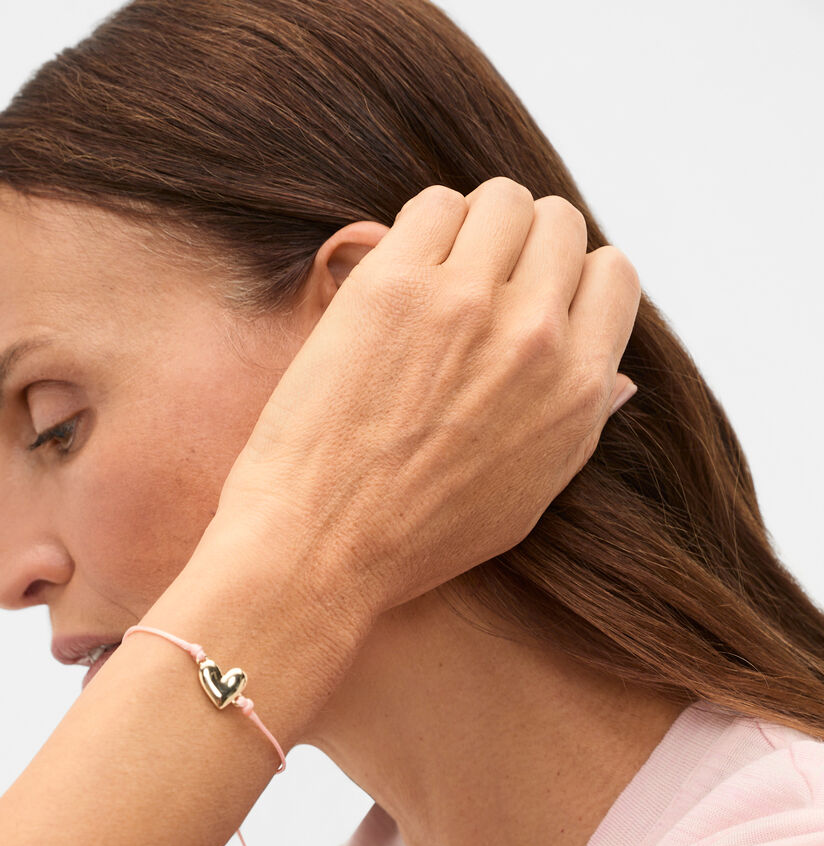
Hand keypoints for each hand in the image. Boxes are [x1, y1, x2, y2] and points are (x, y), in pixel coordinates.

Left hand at [207, 178, 640, 620]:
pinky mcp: (395, 283)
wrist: (322, 549)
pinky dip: (421, 227)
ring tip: (437, 273)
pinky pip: (433, 204)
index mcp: (579, 390)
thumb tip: (618, 380)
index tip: (532, 298)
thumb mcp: (528, 496)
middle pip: (560, 224)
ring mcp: (466, 302)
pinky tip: (398, 273)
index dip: (572, 278)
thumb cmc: (416, 536)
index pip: (613, 275)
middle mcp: (535, 337)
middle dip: (524, 244)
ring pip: (502, 200)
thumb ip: (578, 425)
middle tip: (479, 281)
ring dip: (473, 225)